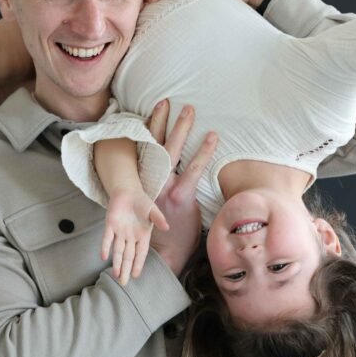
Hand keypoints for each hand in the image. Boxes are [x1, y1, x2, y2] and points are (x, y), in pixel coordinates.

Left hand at [101, 188, 168, 285]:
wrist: (128, 191)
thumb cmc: (142, 202)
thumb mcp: (153, 210)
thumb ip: (159, 219)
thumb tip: (167, 227)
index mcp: (142, 236)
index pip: (140, 253)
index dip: (138, 264)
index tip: (136, 276)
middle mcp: (130, 237)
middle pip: (128, 256)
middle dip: (126, 269)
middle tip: (123, 283)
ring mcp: (119, 232)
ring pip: (118, 251)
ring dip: (117, 263)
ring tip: (116, 275)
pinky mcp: (110, 225)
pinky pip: (107, 238)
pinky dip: (106, 247)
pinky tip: (104, 256)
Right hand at [147, 100, 217, 275]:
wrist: (162, 255)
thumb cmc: (161, 235)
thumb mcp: (154, 211)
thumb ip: (157, 193)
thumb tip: (169, 181)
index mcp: (144, 183)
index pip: (142, 150)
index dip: (145, 129)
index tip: (147, 111)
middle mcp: (151, 182)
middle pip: (154, 144)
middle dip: (160, 120)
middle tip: (167, 100)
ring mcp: (165, 187)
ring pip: (171, 151)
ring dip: (181, 129)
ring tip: (189, 110)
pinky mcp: (180, 196)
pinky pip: (193, 169)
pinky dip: (203, 153)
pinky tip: (213, 138)